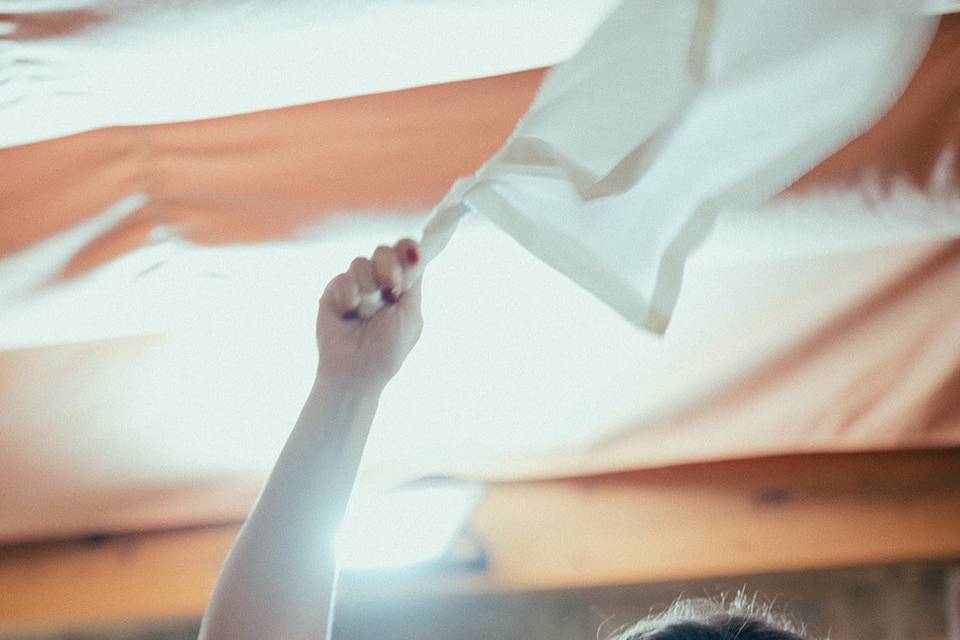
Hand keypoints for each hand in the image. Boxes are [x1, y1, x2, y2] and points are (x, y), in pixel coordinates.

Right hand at [316, 238, 423, 388]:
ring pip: (360, 262)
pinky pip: (341, 278)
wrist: (356, 371)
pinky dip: (349, 297)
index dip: (409, 248)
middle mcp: (378, 281)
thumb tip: (420, 254)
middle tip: (391, 292)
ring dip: (368, 287)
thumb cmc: (388, 350)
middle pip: (384, 250)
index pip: (405, 253)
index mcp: (401, 286)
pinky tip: (349, 314)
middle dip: (389, 268)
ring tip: (366, 312)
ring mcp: (355, 285)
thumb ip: (415, 283)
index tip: (413, 253)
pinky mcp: (333, 292)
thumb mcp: (411, 316)